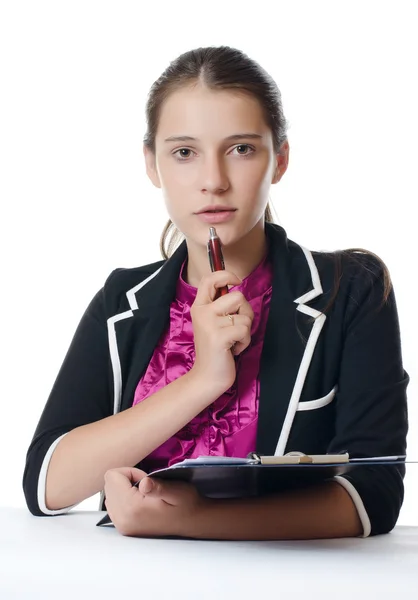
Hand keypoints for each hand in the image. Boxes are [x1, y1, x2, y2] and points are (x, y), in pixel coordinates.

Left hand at [103, 467, 206, 537]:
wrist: (192, 522)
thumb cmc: (185, 503)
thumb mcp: (177, 490)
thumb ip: (158, 486)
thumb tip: (143, 483)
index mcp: (132, 508)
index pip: (112, 476)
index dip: (130, 472)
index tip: (147, 480)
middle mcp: (122, 520)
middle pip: (108, 485)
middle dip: (126, 480)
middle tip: (147, 487)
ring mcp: (122, 526)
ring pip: (110, 494)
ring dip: (124, 490)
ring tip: (144, 495)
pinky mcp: (124, 528)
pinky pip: (113, 505)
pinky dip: (124, 499)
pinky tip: (141, 503)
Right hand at [189, 270, 253, 393]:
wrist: (206, 377)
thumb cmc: (215, 350)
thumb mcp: (213, 323)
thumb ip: (221, 307)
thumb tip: (236, 288)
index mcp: (199, 307)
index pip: (209, 279)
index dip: (226, 275)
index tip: (236, 281)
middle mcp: (202, 312)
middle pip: (237, 296)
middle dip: (245, 312)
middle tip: (237, 328)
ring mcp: (210, 324)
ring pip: (245, 315)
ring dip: (245, 330)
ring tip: (233, 341)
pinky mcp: (219, 336)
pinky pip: (245, 330)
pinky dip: (245, 342)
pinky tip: (233, 349)